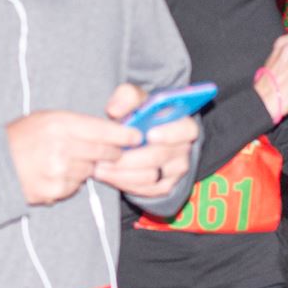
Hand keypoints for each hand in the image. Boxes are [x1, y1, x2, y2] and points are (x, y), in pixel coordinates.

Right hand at [8, 109, 145, 205]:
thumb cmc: (22, 136)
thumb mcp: (46, 118)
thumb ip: (76, 123)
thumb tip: (109, 130)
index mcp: (60, 124)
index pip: (103, 130)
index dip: (124, 135)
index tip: (136, 136)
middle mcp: (62, 147)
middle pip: (103, 152)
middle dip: (114, 152)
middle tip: (117, 151)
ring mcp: (59, 171)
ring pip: (91, 169)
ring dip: (88, 166)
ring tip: (69, 159)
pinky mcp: (56, 190)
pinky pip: (76, 185)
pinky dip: (73, 179)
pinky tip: (58, 172)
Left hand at [86, 83, 199, 200]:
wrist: (141, 135)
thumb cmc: (141, 114)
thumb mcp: (135, 98)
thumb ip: (127, 97)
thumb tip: (115, 110)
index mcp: (183, 124)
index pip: (187, 130)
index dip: (170, 134)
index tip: (149, 135)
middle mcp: (184, 148)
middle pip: (160, 156)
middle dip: (130, 158)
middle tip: (107, 156)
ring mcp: (176, 169)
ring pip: (151, 176)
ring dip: (123, 173)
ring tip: (101, 167)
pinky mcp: (165, 185)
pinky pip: (147, 190)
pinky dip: (125, 184)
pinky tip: (109, 175)